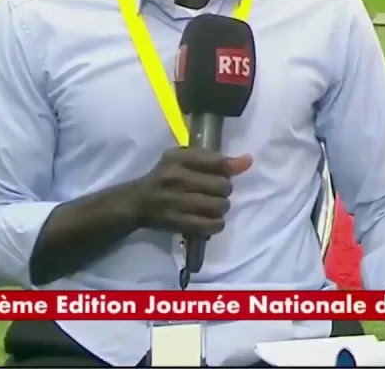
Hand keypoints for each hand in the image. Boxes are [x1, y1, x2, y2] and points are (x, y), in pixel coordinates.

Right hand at [130, 148, 253, 236]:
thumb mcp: (184, 160)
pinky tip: (210, 219)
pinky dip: (216, 223)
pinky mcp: (176, 222)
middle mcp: (175, 178)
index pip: (217, 162)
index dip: (229, 169)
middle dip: (224, 190)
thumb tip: (247, 161)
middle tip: (216, 192)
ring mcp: (175, 202)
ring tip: (213, 206)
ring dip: (221, 207)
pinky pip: (211, 225)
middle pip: (222, 186)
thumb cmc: (165, 177)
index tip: (228, 174)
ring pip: (220, 206)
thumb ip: (214, 159)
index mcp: (178, 158)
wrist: (136, 202)